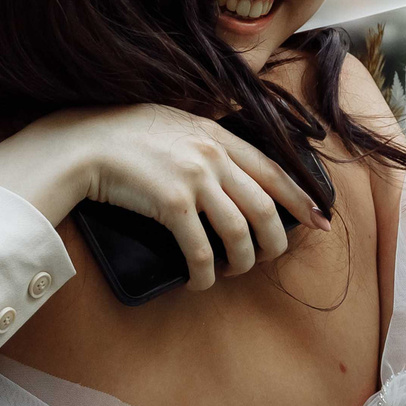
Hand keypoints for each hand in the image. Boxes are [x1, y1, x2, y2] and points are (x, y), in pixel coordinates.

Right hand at [0, 105, 328, 290]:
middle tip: (269, 258)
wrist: (84, 143)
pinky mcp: (171, 205)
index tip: (320, 220)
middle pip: (266, 208)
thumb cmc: (127, 137)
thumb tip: (235, 162)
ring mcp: (193, 179)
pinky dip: (206, 273)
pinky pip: (202, 250)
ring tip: (233, 271)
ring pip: (240, 233)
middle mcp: (213, 155)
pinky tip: (201, 281)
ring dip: (243, 261)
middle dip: (275, 242)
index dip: (302, 199)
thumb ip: (208, 140)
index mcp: (218, 135)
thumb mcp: (178, 124)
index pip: (276, 170)